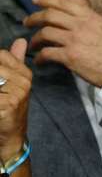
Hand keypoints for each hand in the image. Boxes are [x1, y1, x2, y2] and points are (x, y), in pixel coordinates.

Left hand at [0, 39, 31, 159]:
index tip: (0, 80)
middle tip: (0, 87)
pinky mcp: (9, 103)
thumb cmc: (8, 108)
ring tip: (0, 93)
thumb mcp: (14, 83)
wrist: (11, 135)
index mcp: (24, 73)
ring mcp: (18, 92)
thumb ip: (15, 61)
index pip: (1, 55)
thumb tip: (21, 41)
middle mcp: (23, 81)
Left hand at [24, 0, 101, 86]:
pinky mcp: (70, 56)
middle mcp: (80, 25)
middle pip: (49, 16)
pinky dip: (40, 57)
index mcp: (90, 17)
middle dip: (34, 18)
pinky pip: (47, 53)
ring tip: (32, 44)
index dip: (46, 0)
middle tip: (27, 22)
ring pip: (45, 33)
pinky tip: (39, 61)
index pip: (63, 3)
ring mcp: (74, 40)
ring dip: (35, 39)